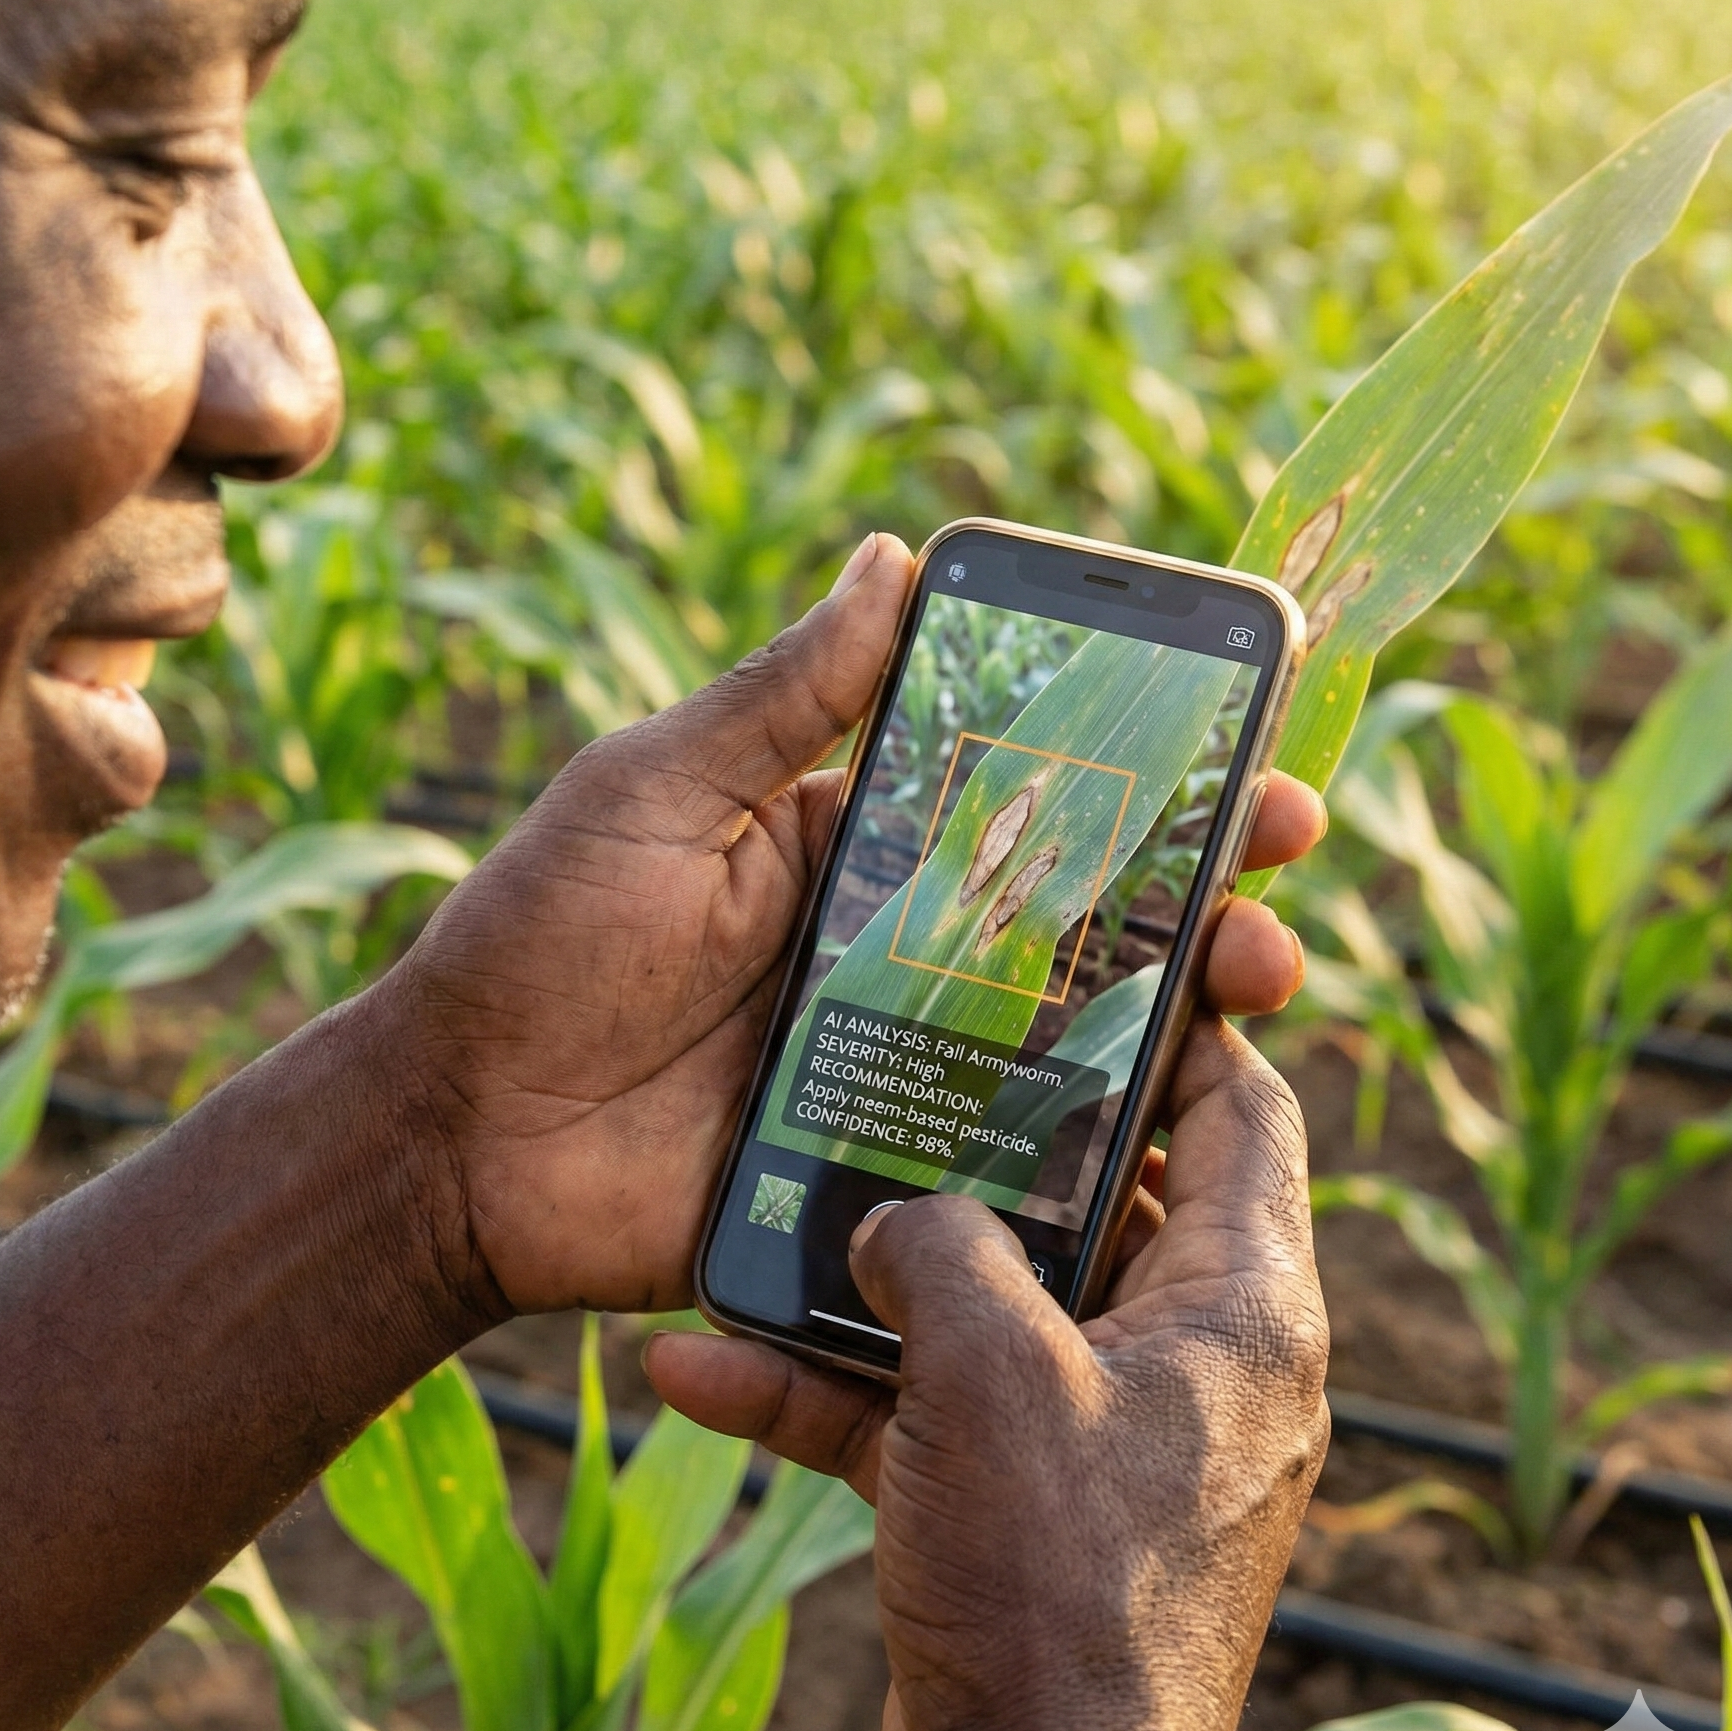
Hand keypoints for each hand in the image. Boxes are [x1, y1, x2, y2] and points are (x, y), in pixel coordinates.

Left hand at [381, 529, 1324, 1319]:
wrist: (454, 1136)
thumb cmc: (536, 940)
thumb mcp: (652, 792)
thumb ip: (779, 696)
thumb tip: (890, 554)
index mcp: (850, 845)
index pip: (1025, 793)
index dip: (1137, 773)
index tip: (1244, 751)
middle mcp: (894, 952)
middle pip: (1077, 919)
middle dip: (1194, 891)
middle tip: (1277, 876)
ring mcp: (894, 1068)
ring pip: (1066, 1039)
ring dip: (1175, 1011)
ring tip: (1256, 988)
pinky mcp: (877, 1176)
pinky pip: (1002, 1169)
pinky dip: (1091, 1157)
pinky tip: (1175, 1146)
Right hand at [645, 1031, 1328, 1730]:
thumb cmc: (1053, 1589)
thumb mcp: (990, 1373)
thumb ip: (941, 1249)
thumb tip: (896, 1222)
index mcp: (1242, 1313)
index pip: (1248, 1115)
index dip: (1185, 1025)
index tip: (1094, 963)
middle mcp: (1194, 1367)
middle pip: (1104, 1202)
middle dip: (991, 1143)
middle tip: (903, 1054)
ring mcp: (1112, 1444)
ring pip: (996, 1310)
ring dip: (878, 1279)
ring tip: (777, 1210)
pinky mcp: (1032, 1512)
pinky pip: (936, 1413)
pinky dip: (838, 1391)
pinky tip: (704, 1371)